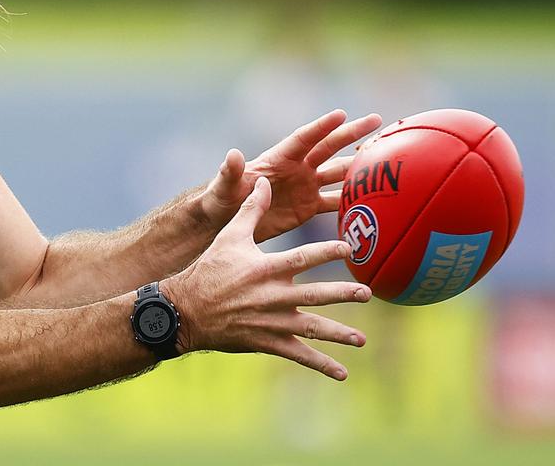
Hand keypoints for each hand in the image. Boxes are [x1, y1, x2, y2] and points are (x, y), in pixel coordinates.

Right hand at [168, 178, 370, 379]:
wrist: (187, 310)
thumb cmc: (209, 269)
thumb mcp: (229, 236)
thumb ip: (252, 210)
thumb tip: (265, 181)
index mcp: (266, 269)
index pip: (303, 258)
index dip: (327, 252)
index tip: (350, 248)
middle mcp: (273, 296)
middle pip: (315, 295)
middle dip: (342, 294)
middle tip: (367, 292)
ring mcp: (272, 322)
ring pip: (311, 328)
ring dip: (339, 334)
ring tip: (361, 340)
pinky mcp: (268, 342)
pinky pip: (299, 355)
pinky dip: (321, 364)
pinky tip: (343, 373)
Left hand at [198, 109, 381, 241]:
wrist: (226, 222)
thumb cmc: (221, 199)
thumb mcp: (224, 187)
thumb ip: (230, 172)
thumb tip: (232, 154)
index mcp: (278, 159)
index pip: (304, 139)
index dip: (321, 127)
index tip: (341, 113)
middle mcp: (297, 169)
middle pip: (329, 148)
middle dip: (352, 134)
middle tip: (378, 121)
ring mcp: (305, 187)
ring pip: (338, 174)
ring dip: (360, 168)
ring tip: (387, 161)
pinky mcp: (308, 208)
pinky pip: (335, 204)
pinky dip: (353, 203)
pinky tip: (375, 203)